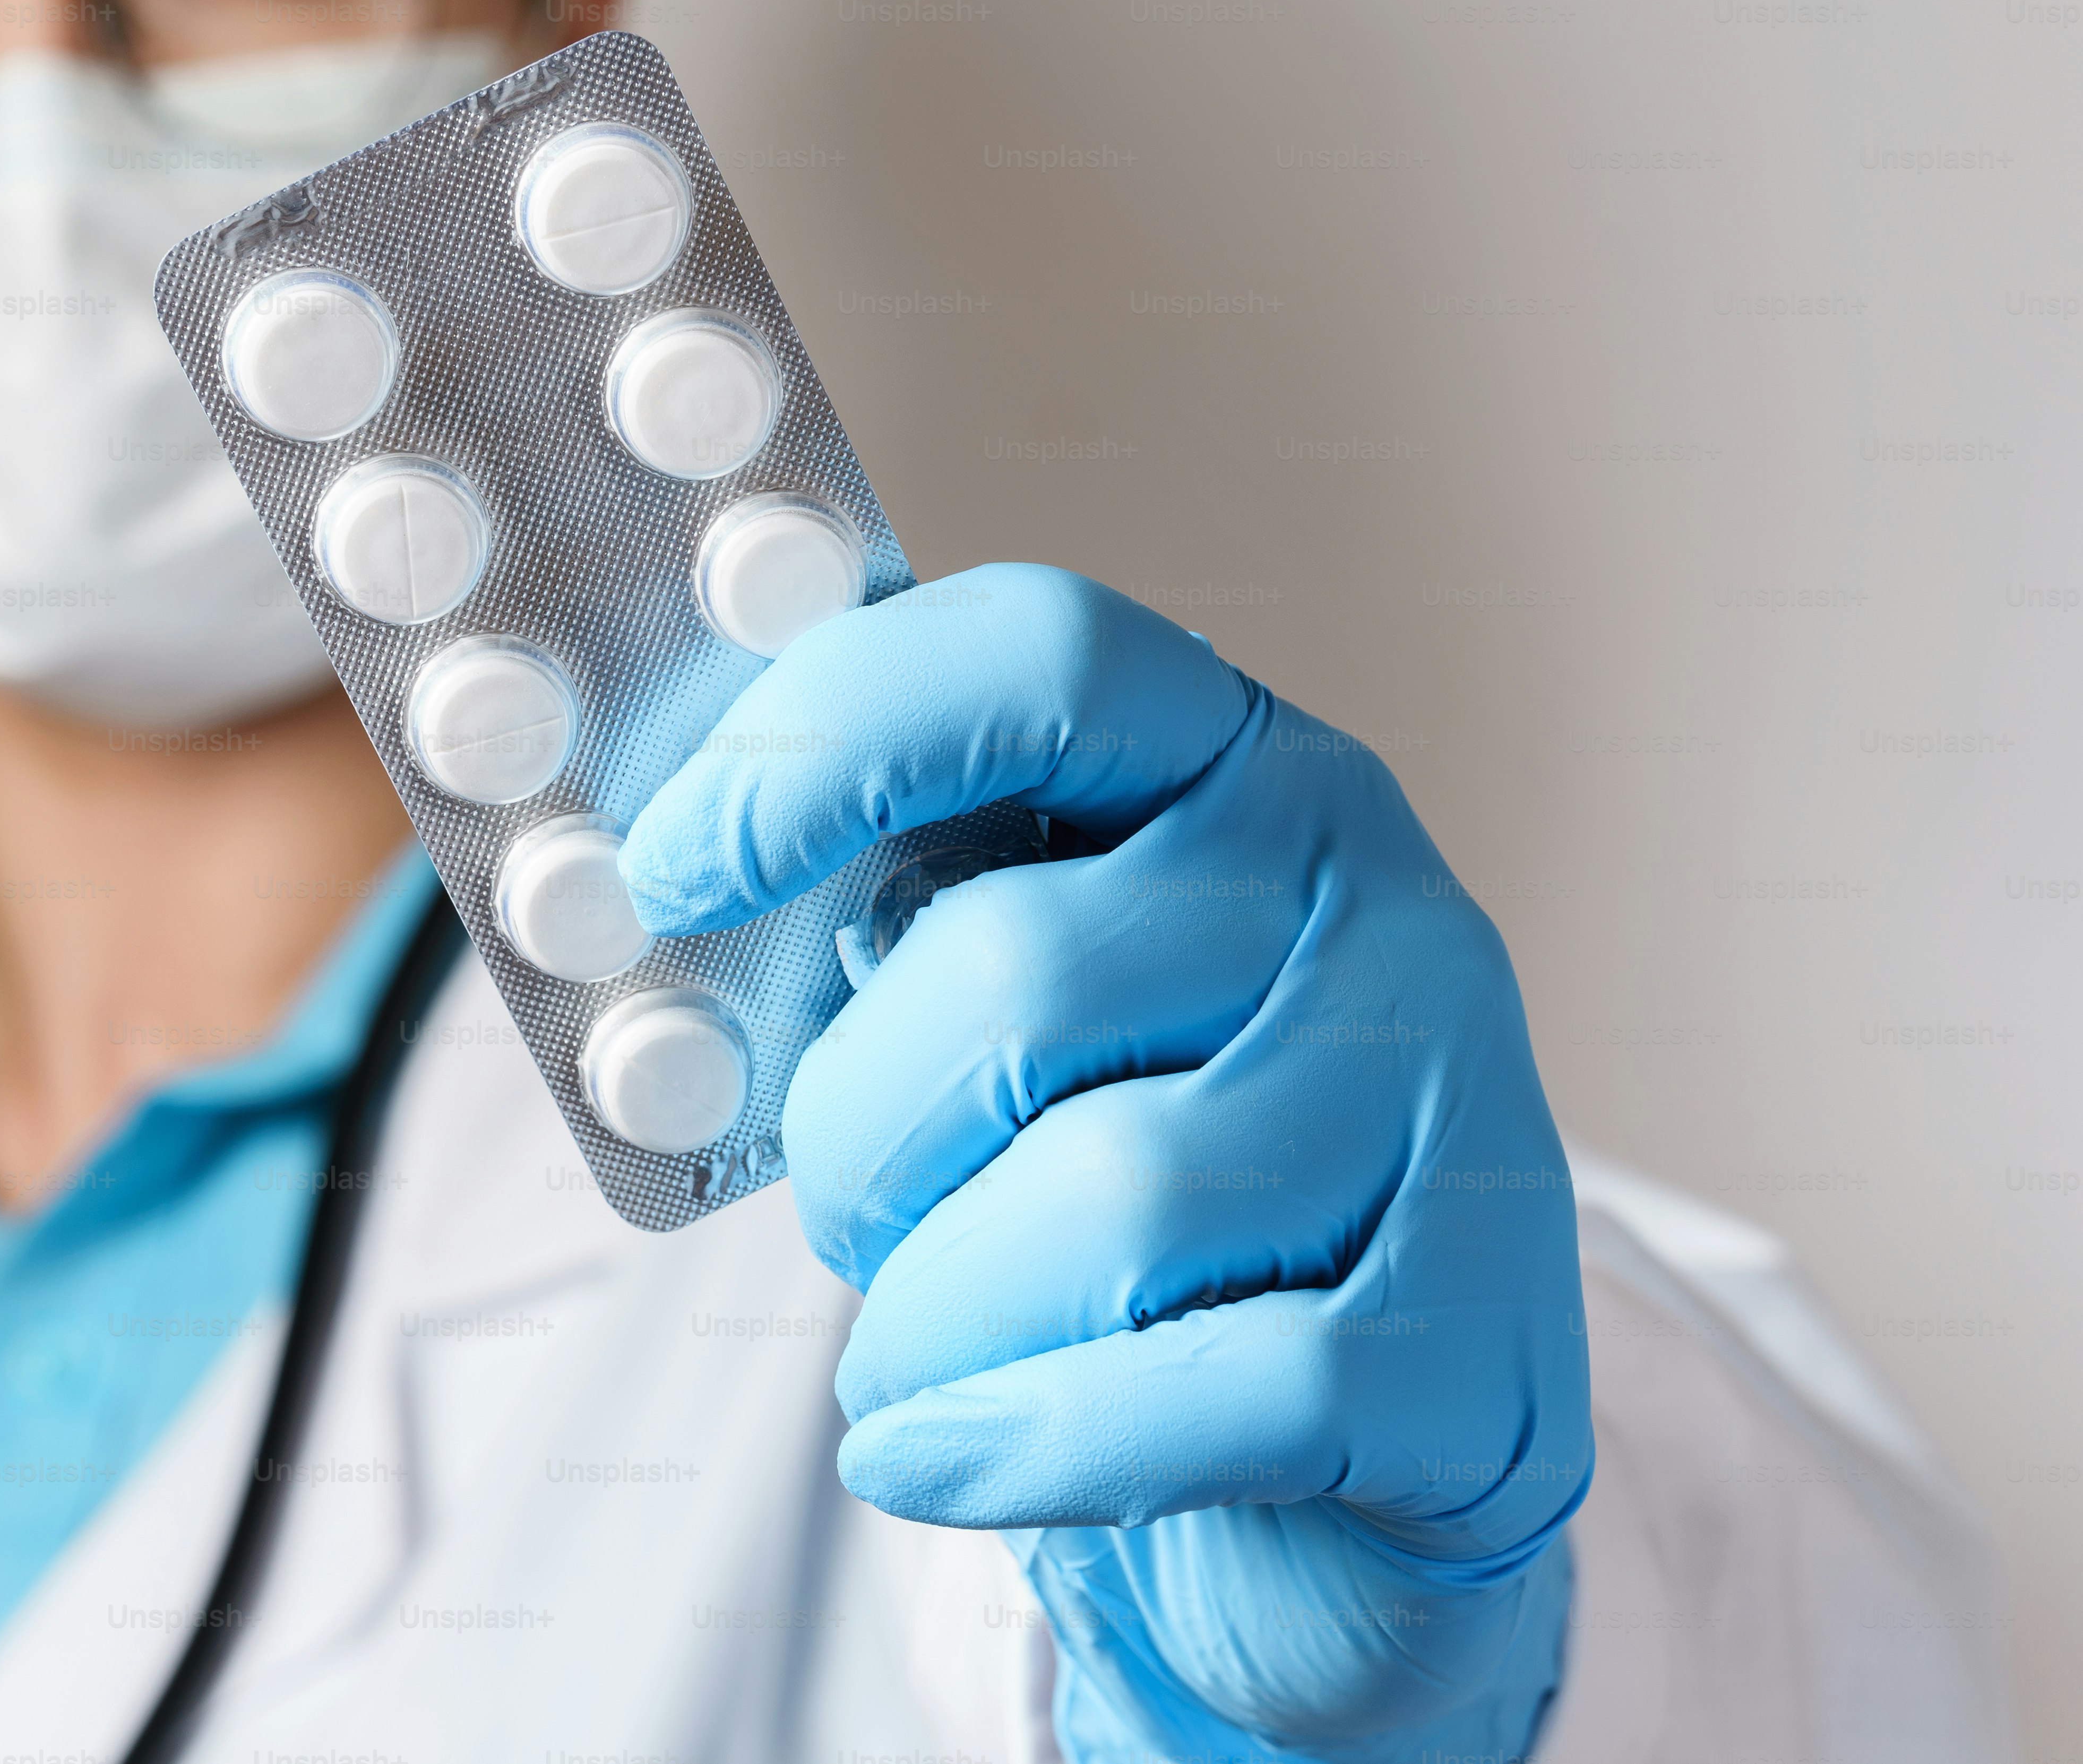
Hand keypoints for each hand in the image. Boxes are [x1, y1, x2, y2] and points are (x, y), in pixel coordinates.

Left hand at [618, 564, 1589, 1760]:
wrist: (1325, 1482)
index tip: (668, 866)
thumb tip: (662, 890)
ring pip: (1108, 1200)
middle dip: (860, 1132)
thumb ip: (885, 937)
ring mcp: (1452, 1118)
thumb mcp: (1008, 1032)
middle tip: (846, 1214)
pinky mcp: (1484, 1350)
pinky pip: (1210, 1394)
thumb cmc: (1116, 1224)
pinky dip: (1024, 1445)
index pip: (1043, 664)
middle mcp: (1373, 907)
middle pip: (1019, 967)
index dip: (826, 740)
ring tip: (908, 1364)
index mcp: (1241, 779)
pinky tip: (935, 1459)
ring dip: (932, 1315)